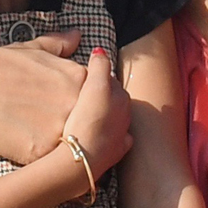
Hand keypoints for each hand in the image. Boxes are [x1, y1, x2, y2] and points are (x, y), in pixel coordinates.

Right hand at [0, 32, 86, 163]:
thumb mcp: (28, 48)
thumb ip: (58, 44)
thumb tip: (78, 36)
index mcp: (76, 76)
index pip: (98, 93)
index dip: (87, 98)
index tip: (68, 101)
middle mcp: (74, 103)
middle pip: (90, 120)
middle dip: (79, 121)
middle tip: (53, 121)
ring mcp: (59, 130)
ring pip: (74, 143)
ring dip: (66, 142)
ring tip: (41, 133)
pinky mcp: (41, 153)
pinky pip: (52, 161)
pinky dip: (45, 155)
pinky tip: (29, 144)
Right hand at [60, 47, 130, 176]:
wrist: (82, 158)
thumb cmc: (85, 119)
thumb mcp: (93, 85)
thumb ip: (99, 65)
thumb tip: (101, 50)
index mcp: (120, 96)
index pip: (110, 80)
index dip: (96, 78)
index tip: (83, 80)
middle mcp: (125, 114)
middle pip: (114, 99)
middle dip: (103, 96)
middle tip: (83, 96)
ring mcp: (122, 134)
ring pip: (116, 119)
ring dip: (106, 116)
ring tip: (88, 116)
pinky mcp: (116, 152)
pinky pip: (116, 140)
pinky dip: (110, 136)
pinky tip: (100, 136)